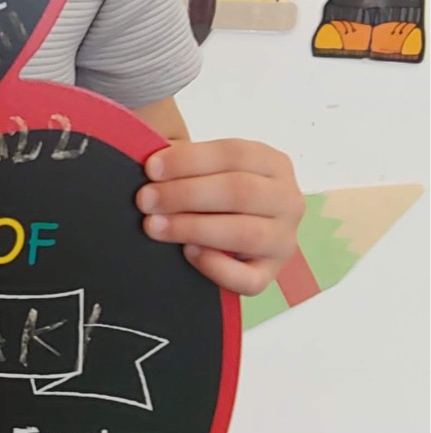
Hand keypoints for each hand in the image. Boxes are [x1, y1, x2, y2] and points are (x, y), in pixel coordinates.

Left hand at [135, 138, 303, 294]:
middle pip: (239, 191)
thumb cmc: (214, 197)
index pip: (235, 154)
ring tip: (154, 225)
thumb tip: (154, 166)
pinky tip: (188, 253)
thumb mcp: (209, 171)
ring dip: (193, 227)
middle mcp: (287, 201)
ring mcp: (282, 241)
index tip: (152, 168)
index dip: (190, 160)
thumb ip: (187, 166)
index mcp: (274, 165)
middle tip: (146, 199)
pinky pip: (248, 279)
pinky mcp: (270, 274)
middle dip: (186, 194)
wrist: (229, 233)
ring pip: (244, 233)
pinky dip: (216, 266)